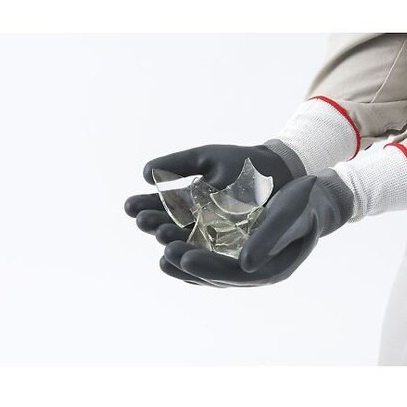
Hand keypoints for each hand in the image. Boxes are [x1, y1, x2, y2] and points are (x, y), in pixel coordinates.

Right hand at [124, 144, 295, 243]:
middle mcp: (198, 220)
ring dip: (174, 237)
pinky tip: (187, 247)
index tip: (130, 207)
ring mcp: (215, 233)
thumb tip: (144, 173)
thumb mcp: (205, 158)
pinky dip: (201, 247)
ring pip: (189, 238)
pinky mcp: (234, 242)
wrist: (276, 169)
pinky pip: (216, 246)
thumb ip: (178, 164)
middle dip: (156, 223)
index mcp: (188, 200)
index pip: (160, 206)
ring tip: (159, 232)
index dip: (145, 206)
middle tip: (142, 221)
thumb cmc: (241, 162)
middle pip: (171, 225)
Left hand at [159, 171, 353, 286]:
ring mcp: (249, 264)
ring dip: (187, 262)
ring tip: (162, 254)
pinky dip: (195, 252)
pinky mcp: (241, 252)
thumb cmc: (305, 205)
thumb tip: (244, 264)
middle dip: (190, 265)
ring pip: (212, 269)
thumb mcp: (289, 215)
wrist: (316, 201)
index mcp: (272, 268)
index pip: (234, 274)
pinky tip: (175, 245)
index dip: (207, 266)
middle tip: (164, 252)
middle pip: (218, 275)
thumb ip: (269, 238)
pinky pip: (214, 257)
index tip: (181, 257)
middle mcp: (257, 271)